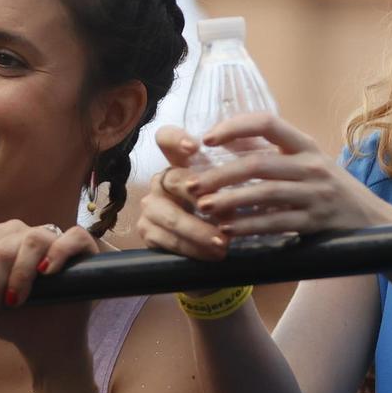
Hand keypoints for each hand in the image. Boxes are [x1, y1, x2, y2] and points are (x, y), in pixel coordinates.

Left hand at [0, 208, 97, 364]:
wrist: (45, 343)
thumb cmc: (12, 316)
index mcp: (2, 239)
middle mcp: (27, 235)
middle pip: (4, 246)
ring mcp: (55, 240)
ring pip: (34, 239)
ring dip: (19, 273)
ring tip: (14, 300)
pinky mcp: (84, 250)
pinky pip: (74, 237)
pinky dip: (59, 252)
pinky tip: (46, 272)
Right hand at [137, 126, 229, 258]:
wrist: (207, 246)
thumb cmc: (223, 210)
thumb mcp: (230, 191)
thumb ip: (232, 181)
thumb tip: (244, 187)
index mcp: (178, 162)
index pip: (166, 138)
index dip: (176, 138)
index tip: (194, 146)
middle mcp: (160, 180)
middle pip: (174, 180)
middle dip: (200, 197)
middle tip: (222, 211)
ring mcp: (150, 205)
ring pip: (172, 217)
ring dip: (200, 232)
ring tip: (223, 244)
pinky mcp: (147, 231)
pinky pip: (169, 241)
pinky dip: (193, 249)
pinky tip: (211, 254)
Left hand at [140, 115, 391, 257]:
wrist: (373, 221)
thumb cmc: (329, 188)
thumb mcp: (305, 162)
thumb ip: (269, 150)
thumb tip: (224, 138)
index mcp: (305, 145)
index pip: (268, 122)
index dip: (235, 126)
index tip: (207, 138)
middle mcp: (312, 166)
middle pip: (258, 163)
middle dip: (220, 174)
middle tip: (191, 184)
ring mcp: (316, 194)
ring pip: (265, 194)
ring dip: (230, 201)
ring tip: (203, 207)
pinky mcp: (316, 222)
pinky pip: (277, 223)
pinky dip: (249, 226)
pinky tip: (228, 230)